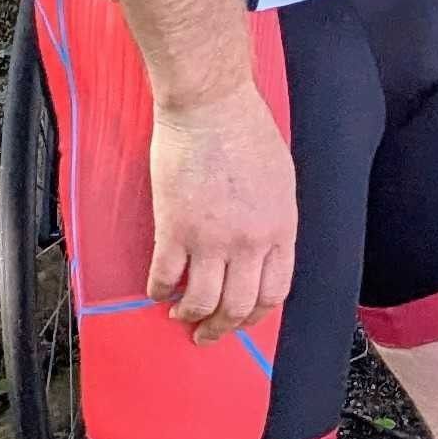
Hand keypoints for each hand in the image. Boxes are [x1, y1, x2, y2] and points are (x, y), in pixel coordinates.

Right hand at [146, 81, 296, 345]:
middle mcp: (250, 242)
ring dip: (190, 316)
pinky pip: (165, 277)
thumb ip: (274, 220)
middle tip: (207, 334)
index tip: (242, 320)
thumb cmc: (246, 130)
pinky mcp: (175, 228)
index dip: (256, 314)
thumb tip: (263, 247)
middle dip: (222, 328)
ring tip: (180, 315)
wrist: (211, 104)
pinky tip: (156, 290)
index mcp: (281, 230)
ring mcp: (212, 239)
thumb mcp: (280, 181)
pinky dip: (159, 291)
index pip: (274, 292)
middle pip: (239, 306)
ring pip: (202, 302)